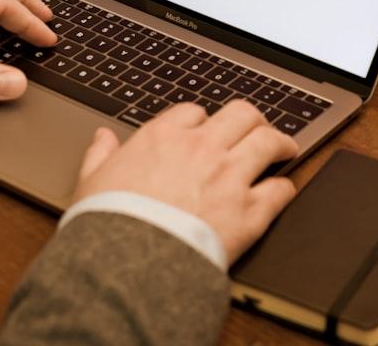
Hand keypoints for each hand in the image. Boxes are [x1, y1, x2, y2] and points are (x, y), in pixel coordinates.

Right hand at [73, 100, 298, 262]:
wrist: (130, 264)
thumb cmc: (109, 224)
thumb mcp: (91, 181)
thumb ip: (100, 155)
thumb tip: (102, 138)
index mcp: (163, 138)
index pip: (194, 112)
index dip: (203, 120)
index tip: (206, 129)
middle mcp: (202, 149)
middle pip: (241, 114)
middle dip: (252, 119)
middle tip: (256, 128)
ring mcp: (229, 178)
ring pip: (268, 142)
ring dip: (280, 143)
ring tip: (285, 148)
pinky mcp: (249, 212)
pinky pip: (279, 190)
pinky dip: (284, 188)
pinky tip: (282, 190)